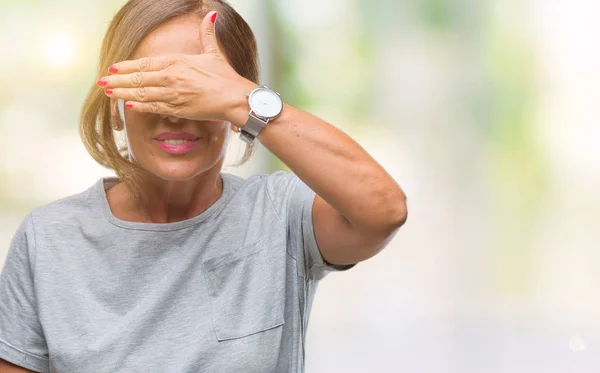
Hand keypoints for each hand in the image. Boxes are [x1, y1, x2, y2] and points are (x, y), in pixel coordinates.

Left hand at [97, 11, 257, 125]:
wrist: (235, 98)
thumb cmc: (226, 78)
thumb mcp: (214, 52)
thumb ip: (207, 33)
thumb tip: (210, 14)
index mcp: (177, 61)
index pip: (145, 63)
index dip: (127, 66)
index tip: (114, 67)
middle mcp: (171, 76)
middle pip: (138, 78)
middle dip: (117, 80)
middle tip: (102, 81)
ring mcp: (173, 93)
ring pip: (142, 93)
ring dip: (123, 93)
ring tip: (108, 93)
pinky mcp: (178, 108)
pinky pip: (154, 107)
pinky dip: (140, 106)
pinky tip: (128, 106)